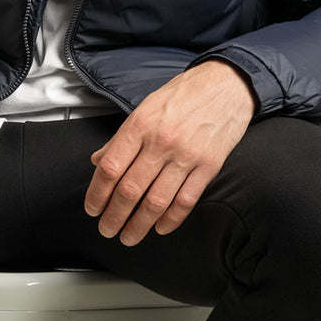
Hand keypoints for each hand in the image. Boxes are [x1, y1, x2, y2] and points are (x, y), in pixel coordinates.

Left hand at [84, 61, 257, 245]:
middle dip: (114, 216)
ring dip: (139, 225)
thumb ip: (122, 137)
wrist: (227, 84)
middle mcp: (161, 141)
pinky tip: (160, 227)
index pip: (110, 168)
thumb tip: (98, 161)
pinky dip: (171, 219)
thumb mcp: (145, 107)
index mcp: (140, 125)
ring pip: (156, 201)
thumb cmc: (184, 94)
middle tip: (107, 229)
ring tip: (129, 236)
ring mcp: (186, 155)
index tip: (93, 208)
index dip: (97, 194)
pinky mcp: (209, 165)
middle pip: (130, 190)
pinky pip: (186, 200)